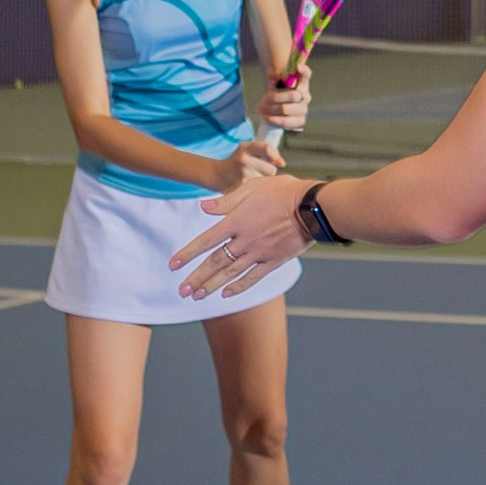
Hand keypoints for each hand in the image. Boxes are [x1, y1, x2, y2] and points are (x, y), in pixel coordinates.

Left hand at [173, 162, 307, 298]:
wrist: (312, 207)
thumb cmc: (283, 192)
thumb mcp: (252, 187)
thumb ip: (226, 200)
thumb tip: (203, 207)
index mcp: (236, 222)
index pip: (205, 241)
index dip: (187, 254)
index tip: (173, 265)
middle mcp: (244, 241)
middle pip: (214, 263)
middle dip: (196, 278)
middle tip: (181, 291)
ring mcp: (259, 253)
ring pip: (230, 273)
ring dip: (211, 286)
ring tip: (197, 296)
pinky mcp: (273, 261)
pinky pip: (253, 277)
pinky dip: (238, 286)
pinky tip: (226, 294)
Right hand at [220, 137, 285, 191]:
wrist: (217, 174)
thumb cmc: (237, 161)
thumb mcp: (248, 150)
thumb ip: (267, 152)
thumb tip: (282, 163)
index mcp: (245, 148)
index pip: (267, 148)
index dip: (275, 156)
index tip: (279, 163)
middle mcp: (244, 160)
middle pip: (271, 170)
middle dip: (269, 172)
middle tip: (260, 171)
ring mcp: (242, 174)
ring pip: (266, 181)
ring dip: (262, 181)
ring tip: (251, 178)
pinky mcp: (241, 187)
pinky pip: (259, 190)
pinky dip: (257, 189)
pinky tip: (249, 186)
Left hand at [258, 70, 311, 136]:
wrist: (276, 112)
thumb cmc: (277, 96)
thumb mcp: (274, 85)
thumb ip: (273, 78)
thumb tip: (271, 73)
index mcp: (302, 84)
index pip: (306, 75)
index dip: (303, 70)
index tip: (297, 67)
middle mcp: (305, 96)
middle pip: (292, 95)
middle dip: (275, 98)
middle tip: (264, 99)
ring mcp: (304, 109)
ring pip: (285, 109)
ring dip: (271, 109)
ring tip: (261, 109)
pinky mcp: (300, 121)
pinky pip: (286, 121)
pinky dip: (274, 119)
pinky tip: (266, 117)